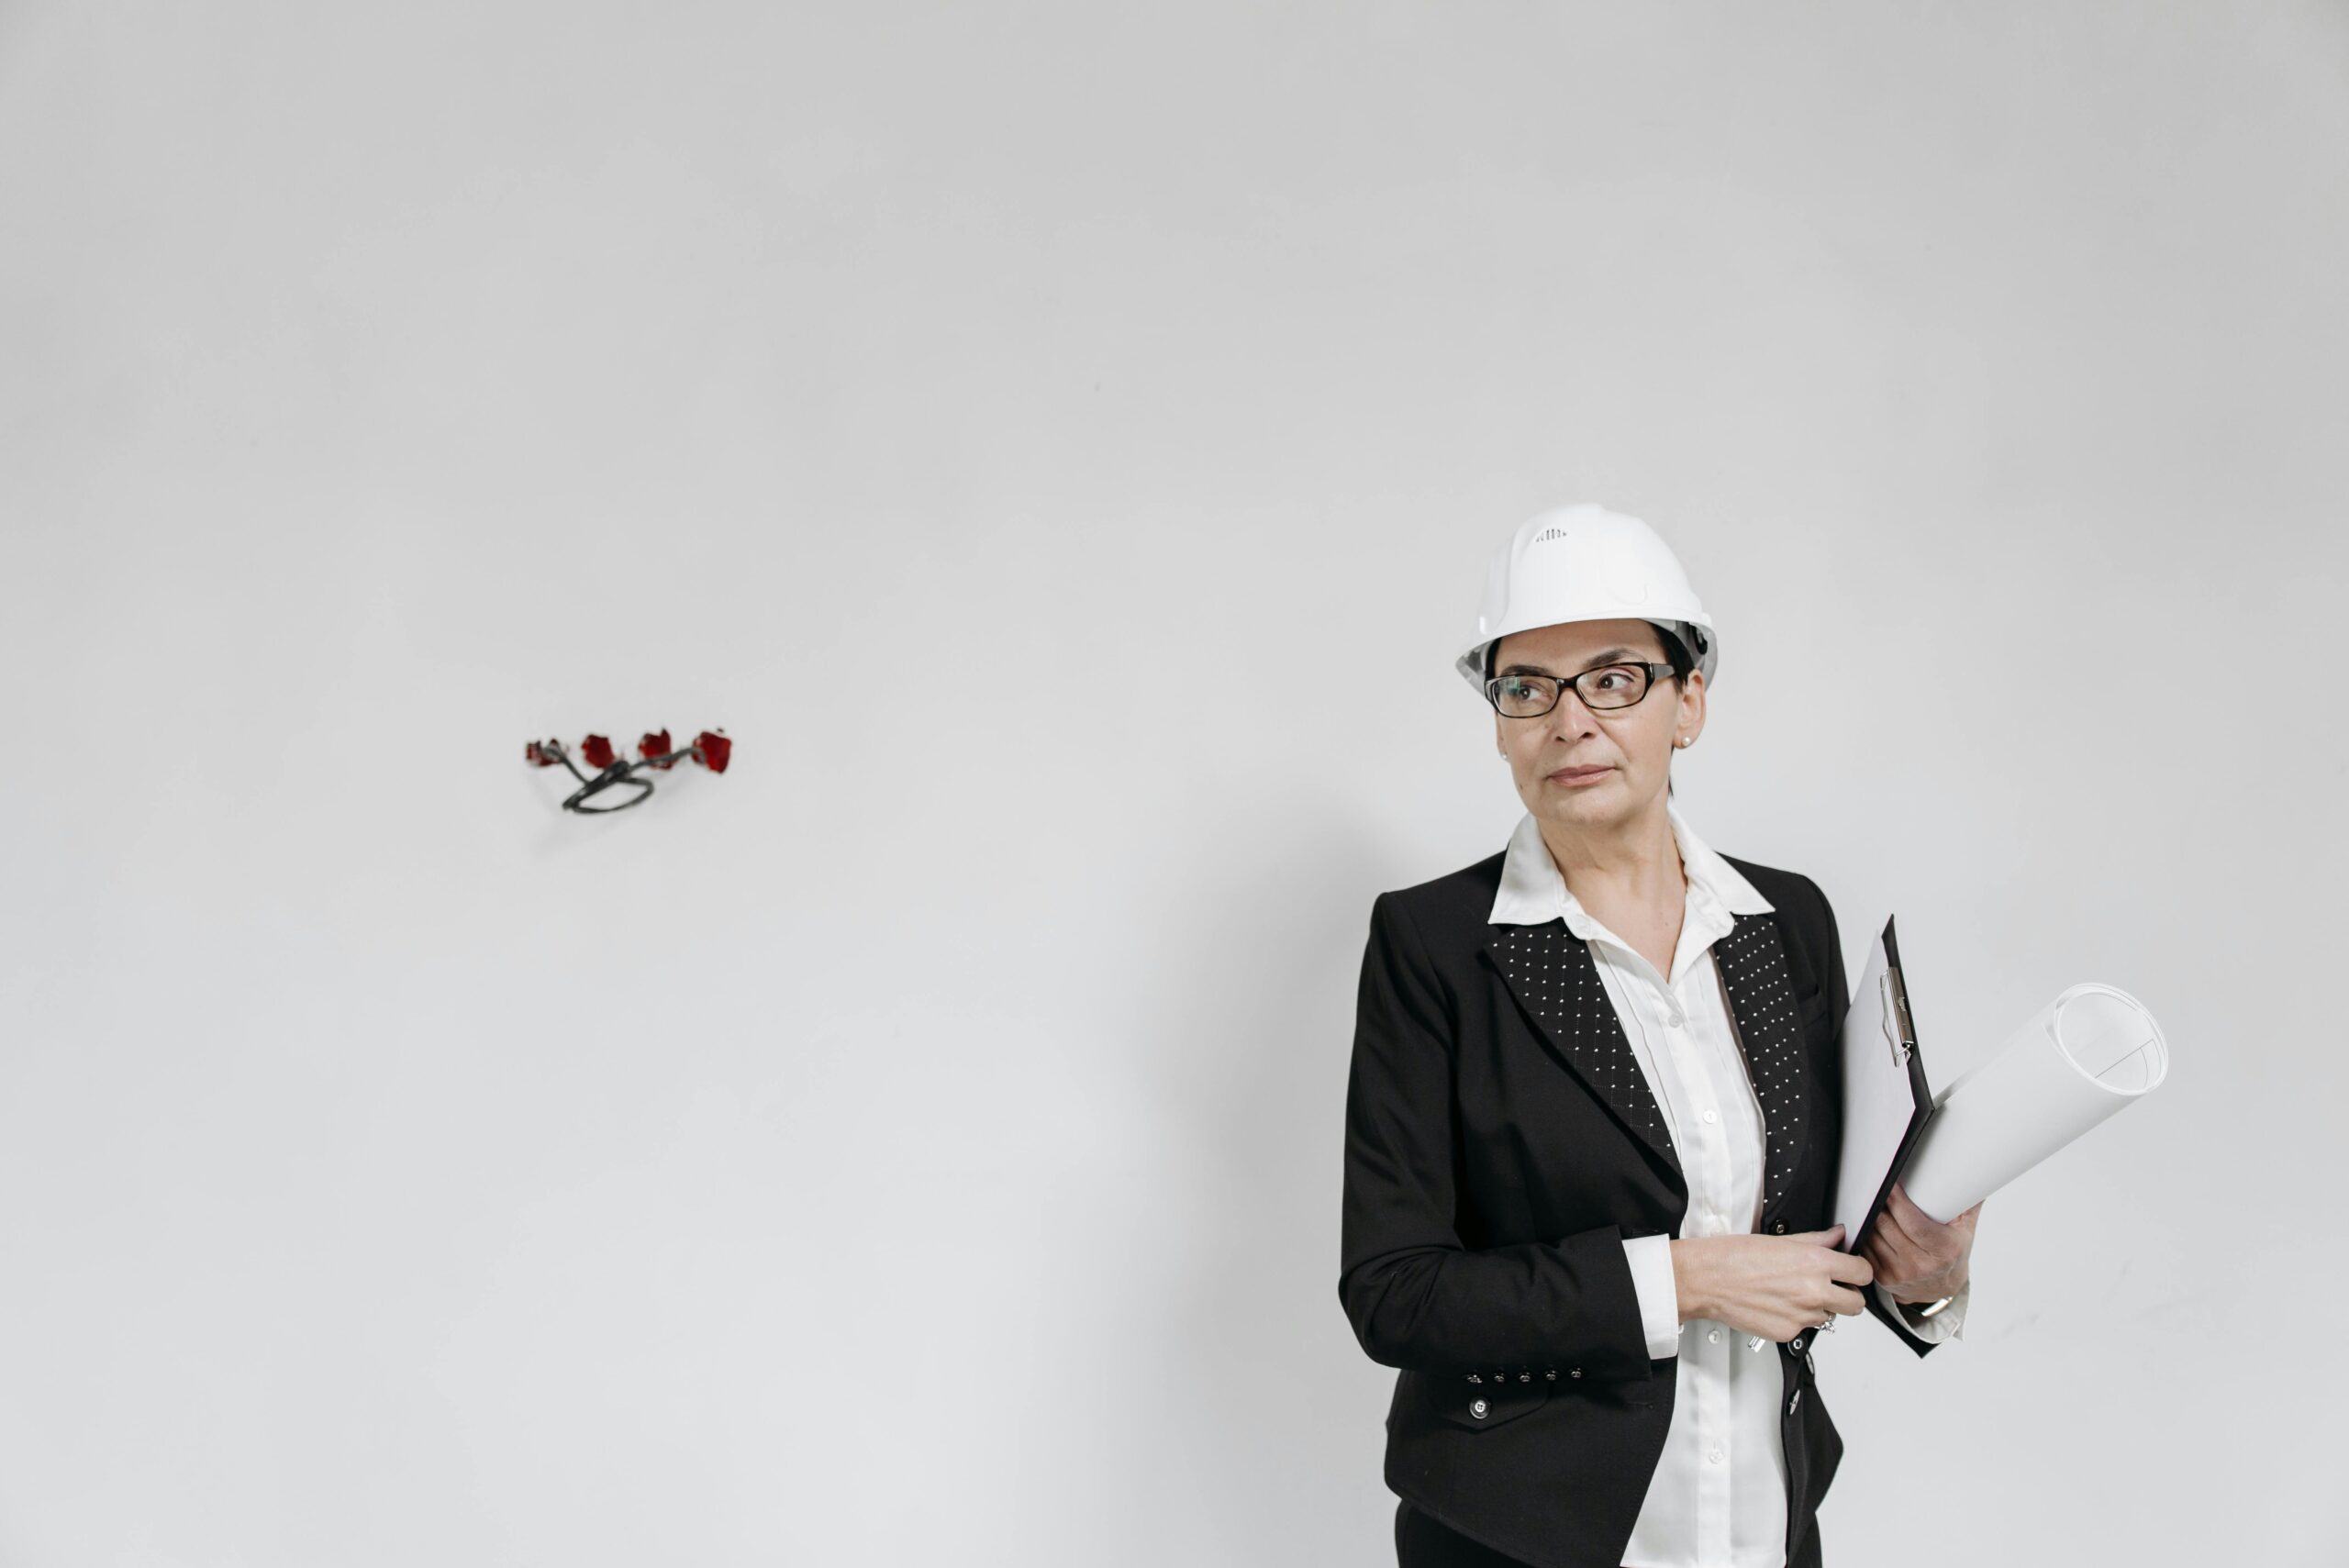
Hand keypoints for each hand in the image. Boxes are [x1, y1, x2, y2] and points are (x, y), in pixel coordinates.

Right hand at [1672, 1225, 1874, 1343]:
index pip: (1862, 1272)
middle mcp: (1814, 1291)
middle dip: (1848, 1295)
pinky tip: (1777, 1305)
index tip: (1852, 1271)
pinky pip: (1804, 1329)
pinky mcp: (1788, 1334)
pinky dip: (1795, 1319)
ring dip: (1820, 1308)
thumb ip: (1816, 1240)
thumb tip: (1837, 1237)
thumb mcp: (1779, 1240)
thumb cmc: (1734, 1257)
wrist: (1706, 1280)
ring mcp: (1802, 1316)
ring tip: (1794, 1294)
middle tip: (1833, 1288)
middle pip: (1857, 1304)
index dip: (1859, 1271)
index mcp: (1815, 1263)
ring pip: (1830, 1317)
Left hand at [1858, 1181, 1979, 1304]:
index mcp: (1945, 1250)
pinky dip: (1865, 1233)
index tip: (1889, 1183)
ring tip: (1872, 1202)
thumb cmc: (1953, 1251)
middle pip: (1886, 1225)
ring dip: (1869, 1217)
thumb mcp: (1965, 1228)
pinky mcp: (1883, 1278)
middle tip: (1876, 1186)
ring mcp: (1900, 1274)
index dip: (1896, 1200)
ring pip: (1872, 1235)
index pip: (1912, 1222)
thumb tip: (1972, 1171)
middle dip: (1879, 1203)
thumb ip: (1967, 1201)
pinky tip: (1869, 1223)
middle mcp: (1921, 1265)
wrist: (1942, 1287)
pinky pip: (1865, 1248)